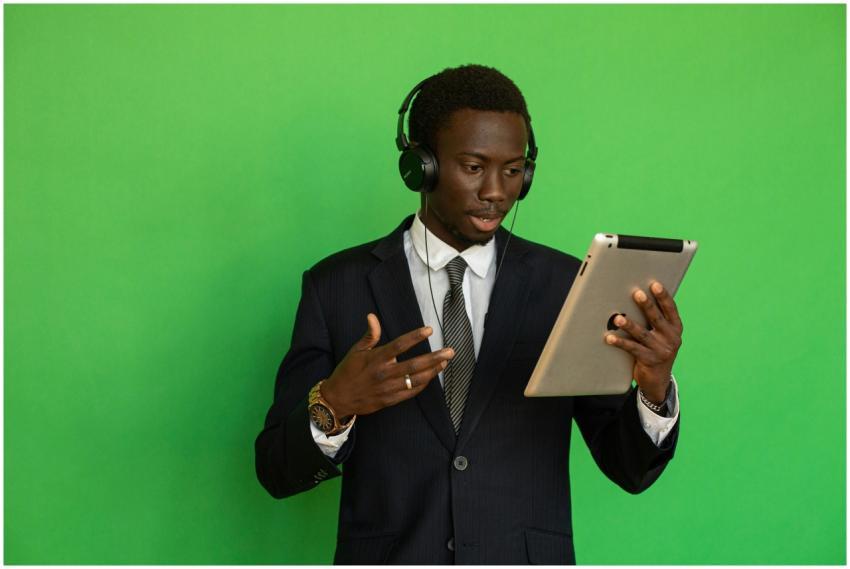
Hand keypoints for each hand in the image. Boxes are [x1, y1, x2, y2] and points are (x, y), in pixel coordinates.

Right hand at [321, 313, 454, 417]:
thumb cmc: (348, 371)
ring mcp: (388, 388)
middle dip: (434, 358)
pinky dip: (423, 384)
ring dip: (433, 371)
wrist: (338, 398)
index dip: (415, 337)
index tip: (429, 330)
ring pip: (416, 380)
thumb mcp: (356, 351)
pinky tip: (431, 376)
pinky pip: (411, 392)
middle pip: (414, 364)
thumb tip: (372, 316)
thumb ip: (369, 335)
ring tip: (444, 362)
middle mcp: (384, 373)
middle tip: (450, 351)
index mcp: (376, 358)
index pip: (399, 345)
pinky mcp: (390, 400)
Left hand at [604, 281, 682, 402]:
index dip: (663, 296)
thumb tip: (638, 297)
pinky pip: (632, 348)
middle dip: (646, 305)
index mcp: (676, 328)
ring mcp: (661, 350)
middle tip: (637, 293)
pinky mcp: (650, 360)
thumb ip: (656, 320)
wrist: (658, 380)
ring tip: (617, 318)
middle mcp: (671, 338)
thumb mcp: (662, 334)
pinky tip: (609, 338)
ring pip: (642, 334)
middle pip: (656, 318)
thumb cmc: (656, 349)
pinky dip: (620, 342)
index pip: (671, 309)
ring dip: (629, 325)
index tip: (655, 284)